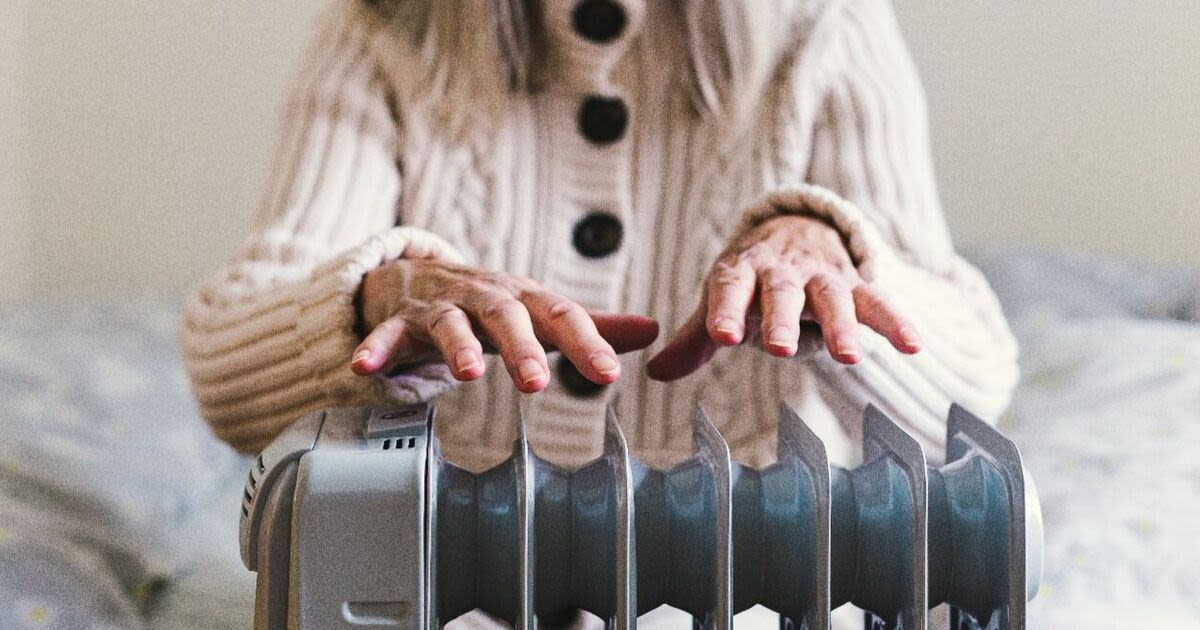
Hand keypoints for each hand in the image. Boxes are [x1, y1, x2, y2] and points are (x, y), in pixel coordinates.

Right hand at [351, 258, 659, 392]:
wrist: (417, 277)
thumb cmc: (489, 303)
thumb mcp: (538, 311)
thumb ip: (588, 326)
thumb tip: (651, 330)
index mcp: (524, 298)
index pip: (560, 315)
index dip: (586, 342)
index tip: (607, 373)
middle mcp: (484, 297)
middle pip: (506, 315)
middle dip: (522, 346)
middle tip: (536, 382)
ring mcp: (440, 307)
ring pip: (450, 322)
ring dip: (458, 346)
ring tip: (467, 374)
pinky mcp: (400, 320)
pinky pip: (386, 334)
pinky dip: (377, 349)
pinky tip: (367, 368)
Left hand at [646, 214, 920, 380]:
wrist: (795, 230)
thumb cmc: (751, 279)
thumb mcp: (721, 299)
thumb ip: (693, 339)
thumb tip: (655, 373)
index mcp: (741, 271)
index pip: (729, 288)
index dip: (725, 311)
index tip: (721, 336)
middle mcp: (782, 270)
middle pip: (782, 294)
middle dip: (781, 320)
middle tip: (779, 350)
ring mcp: (821, 275)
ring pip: (833, 298)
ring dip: (842, 326)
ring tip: (851, 358)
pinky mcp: (855, 283)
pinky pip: (878, 302)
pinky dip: (896, 322)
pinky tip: (913, 346)